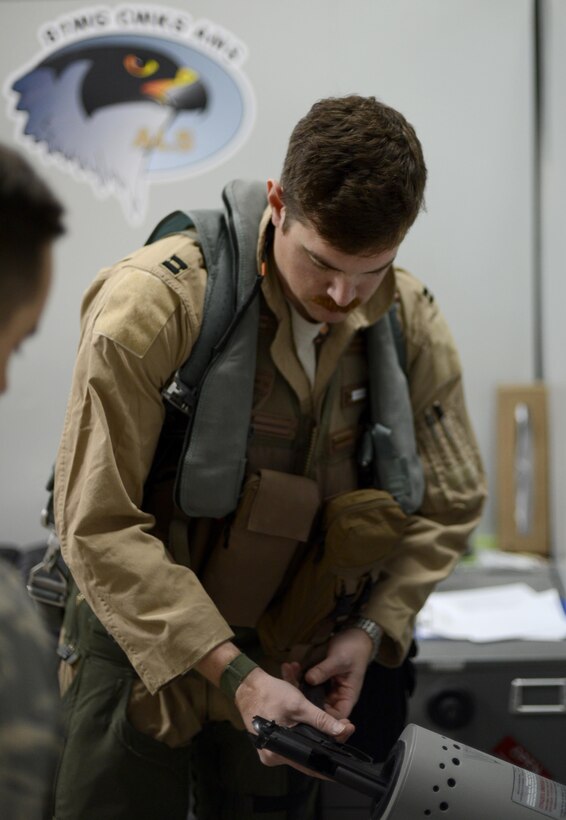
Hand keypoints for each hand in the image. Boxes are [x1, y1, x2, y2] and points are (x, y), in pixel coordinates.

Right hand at [235, 666, 354, 773]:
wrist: (247, 684)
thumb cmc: (269, 694)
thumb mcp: (298, 705)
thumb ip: (320, 719)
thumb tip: (341, 731)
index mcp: (277, 752)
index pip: (310, 763)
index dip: (330, 756)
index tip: (346, 744)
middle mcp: (274, 756)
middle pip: (308, 753)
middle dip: (327, 739)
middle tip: (344, 727)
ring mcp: (273, 748)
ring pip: (302, 744)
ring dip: (318, 732)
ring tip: (336, 723)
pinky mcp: (273, 739)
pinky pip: (294, 738)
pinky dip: (305, 728)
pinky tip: (317, 721)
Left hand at [282, 628, 372, 720]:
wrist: (354, 635)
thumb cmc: (353, 650)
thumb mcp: (339, 660)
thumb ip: (324, 670)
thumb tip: (308, 680)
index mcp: (347, 696)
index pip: (336, 717)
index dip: (323, 719)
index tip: (305, 710)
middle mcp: (336, 696)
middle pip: (321, 708)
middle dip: (306, 702)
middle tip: (290, 691)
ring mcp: (327, 688)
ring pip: (312, 696)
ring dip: (300, 688)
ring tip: (288, 676)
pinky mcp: (319, 679)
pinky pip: (309, 684)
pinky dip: (300, 678)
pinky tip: (290, 669)